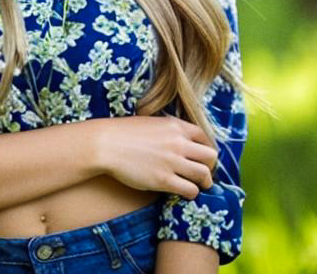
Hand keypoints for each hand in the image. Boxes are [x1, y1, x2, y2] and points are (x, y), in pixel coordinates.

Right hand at [91, 116, 217, 199]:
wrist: (106, 144)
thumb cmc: (123, 133)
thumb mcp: (150, 122)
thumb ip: (168, 129)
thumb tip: (177, 138)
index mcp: (175, 126)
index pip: (204, 136)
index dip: (206, 148)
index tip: (203, 157)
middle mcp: (178, 143)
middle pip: (210, 156)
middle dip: (210, 166)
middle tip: (204, 173)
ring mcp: (172, 162)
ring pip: (204, 175)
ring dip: (204, 182)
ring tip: (200, 186)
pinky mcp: (164, 180)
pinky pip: (190, 190)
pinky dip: (192, 193)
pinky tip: (186, 193)